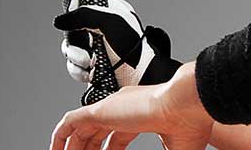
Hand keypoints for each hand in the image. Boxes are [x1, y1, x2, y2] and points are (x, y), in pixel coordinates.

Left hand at [49, 62, 214, 149]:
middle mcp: (126, 109)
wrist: (188, 105)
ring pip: (81, 128)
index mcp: (144, 116)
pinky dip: (60, 137)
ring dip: (73, 148)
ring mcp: (112, 108)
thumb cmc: (190, 125)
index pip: (118, 136)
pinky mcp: (100, 109)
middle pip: (97, 133)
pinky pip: (69, 123)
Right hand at [54, 0, 181, 88]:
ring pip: (71, 50)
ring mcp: (97, 50)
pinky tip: (91, 73)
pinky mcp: (93, 69)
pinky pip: (75, 68)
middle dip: (75, 41)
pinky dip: (79, 71)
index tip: (76, 21)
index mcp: (110, 13)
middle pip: (72, 30)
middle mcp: (102, 30)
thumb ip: (84, 15)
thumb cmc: (134, 49)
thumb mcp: (110, 22)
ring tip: (92, 62)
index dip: (76, 12)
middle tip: (88, 47)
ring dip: (77, 58)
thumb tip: (58, 21)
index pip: (84, 4)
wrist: (143, 79)